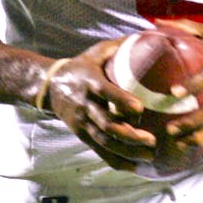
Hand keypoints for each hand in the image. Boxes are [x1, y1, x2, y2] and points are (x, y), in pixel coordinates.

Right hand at [44, 40, 157, 171]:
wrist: (50, 86)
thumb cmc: (81, 66)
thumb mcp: (96, 52)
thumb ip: (120, 46)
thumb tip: (152, 35)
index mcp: (89, 82)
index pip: (105, 92)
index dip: (120, 101)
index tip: (139, 108)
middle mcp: (85, 105)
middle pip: (106, 124)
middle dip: (130, 135)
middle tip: (152, 140)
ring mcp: (82, 123)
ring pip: (105, 142)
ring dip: (127, 152)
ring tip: (149, 155)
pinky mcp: (82, 135)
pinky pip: (99, 152)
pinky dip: (117, 161)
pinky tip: (135, 167)